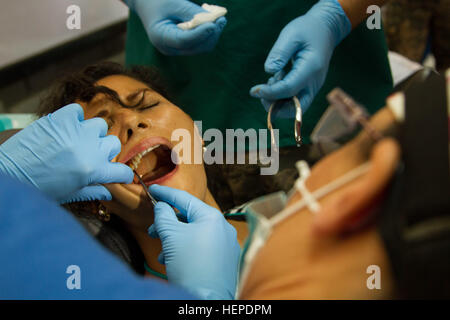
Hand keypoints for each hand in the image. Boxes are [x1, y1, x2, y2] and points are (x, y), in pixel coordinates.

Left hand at [0, 104, 132, 202]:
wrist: (8, 174)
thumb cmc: (38, 188)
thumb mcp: (69, 195)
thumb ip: (93, 192)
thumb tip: (108, 193)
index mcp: (93, 171)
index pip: (122, 172)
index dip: (123, 175)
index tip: (120, 175)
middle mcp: (89, 149)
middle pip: (114, 144)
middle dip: (106, 152)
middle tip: (91, 156)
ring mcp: (76, 131)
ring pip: (99, 125)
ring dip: (92, 133)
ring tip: (79, 140)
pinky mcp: (61, 118)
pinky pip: (77, 111)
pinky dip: (74, 118)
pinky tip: (66, 128)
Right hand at [125, 0, 226, 54]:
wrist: (146, 4)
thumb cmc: (157, 1)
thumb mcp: (172, 3)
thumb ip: (190, 12)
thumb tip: (212, 20)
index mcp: (160, 37)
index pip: (183, 41)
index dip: (200, 34)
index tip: (213, 24)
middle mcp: (169, 48)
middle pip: (195, 47)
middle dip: (210, 34)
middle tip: (221, 18)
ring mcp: (177, 49)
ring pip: (201, 47)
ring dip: (212, 34)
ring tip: (219, 17)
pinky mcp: (184, 46)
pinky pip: (201, 43)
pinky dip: (209, 33)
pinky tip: (213, 21)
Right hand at [148, 185, 240, 299]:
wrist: (206, 299)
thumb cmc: (190, 266)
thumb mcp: (171, 236)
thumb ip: (163, 216)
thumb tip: (161, 207)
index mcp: (212, 217)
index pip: (185, 199)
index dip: (166, 194)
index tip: (153, 189)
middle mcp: (223, 227)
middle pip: (190, 218)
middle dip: (168, 224)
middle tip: (153, 230)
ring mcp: (226, 244)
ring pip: (195, 234)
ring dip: (175, 240)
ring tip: (163, 251)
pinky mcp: (225, 260)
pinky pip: (202, 247)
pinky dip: (186, 250)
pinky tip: (174, 261)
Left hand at [250, 0, 350, 117]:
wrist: (325, 30)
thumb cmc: (307, 30)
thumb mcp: (291, 34)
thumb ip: (280, 53)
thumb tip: (269, 70)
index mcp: (311, 68)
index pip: (289, 88)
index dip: (270, 93)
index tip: (254, 90)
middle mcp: (314, 83)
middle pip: (296, 108)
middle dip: (275, 108)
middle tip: (261, 92)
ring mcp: (312, 88)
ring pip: (295, 108)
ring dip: (277, 101)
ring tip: (272, 80)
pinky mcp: (308, 88)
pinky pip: (295, 101)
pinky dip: (282, 97)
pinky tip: (277, 80)